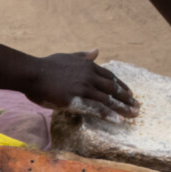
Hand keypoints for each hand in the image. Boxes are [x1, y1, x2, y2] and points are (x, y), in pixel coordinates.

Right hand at [22, 50, 139, 122]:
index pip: (110, 77)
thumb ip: (83, 55)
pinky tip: (118, 121)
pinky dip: (109, 115)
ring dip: (123, 108)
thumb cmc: (46, 65)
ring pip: (108, 100)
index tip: (130, 93)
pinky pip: (96, 109)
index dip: (121, 86)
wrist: (33, 73)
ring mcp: (84, 88)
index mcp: (88, 66)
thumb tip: (97, 50)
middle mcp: (90, 76)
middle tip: (138, 106)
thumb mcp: (68, 56)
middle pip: (113, 89)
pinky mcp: (76, 100)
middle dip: (127, 98)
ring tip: (134, 115)